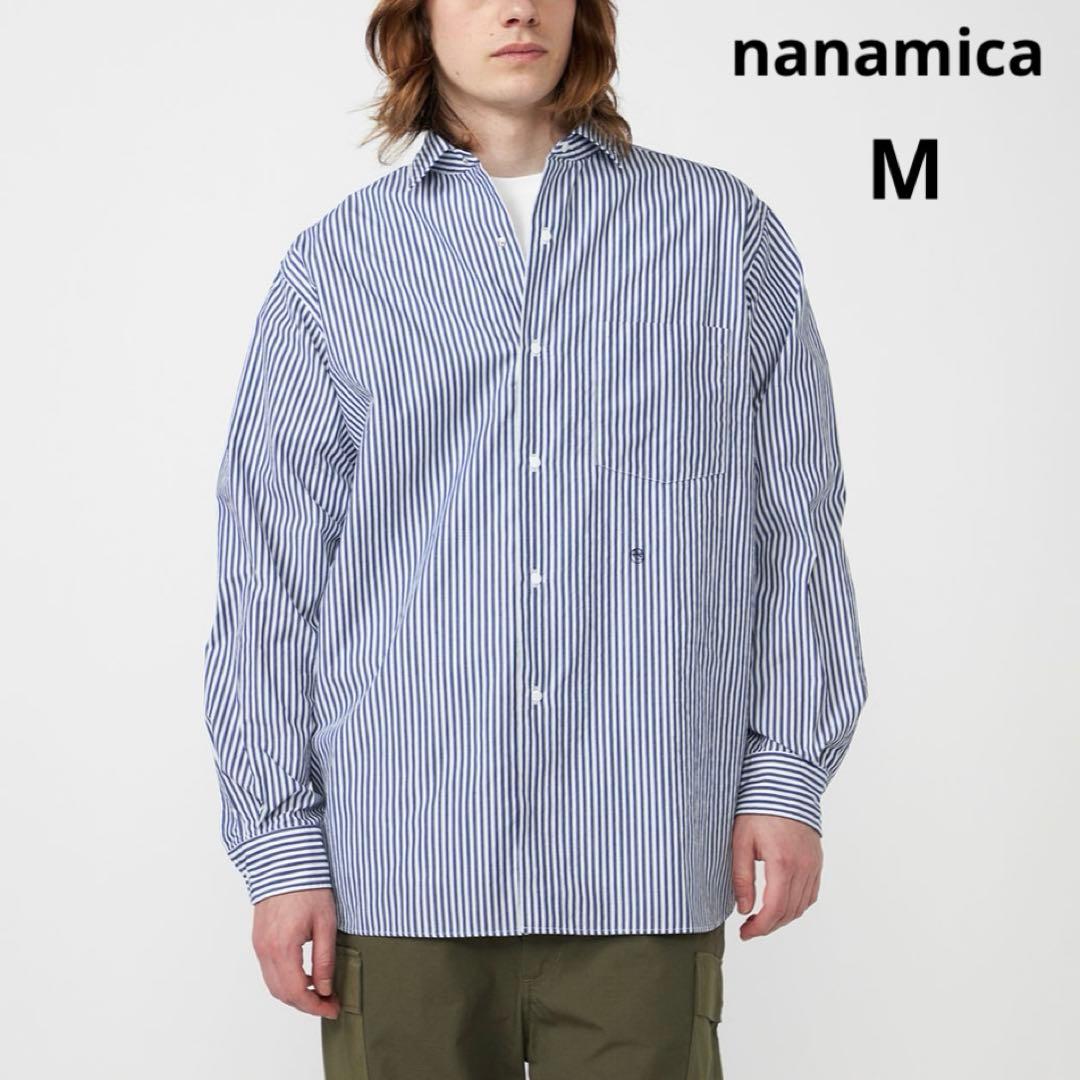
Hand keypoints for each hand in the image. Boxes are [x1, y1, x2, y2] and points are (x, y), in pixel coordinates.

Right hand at [251, 887, 340, 1017]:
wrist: (285, 863)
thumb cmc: (308, 887)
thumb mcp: (326, 923)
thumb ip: (324, 960)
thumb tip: (324, 988)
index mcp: (283, 947)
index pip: (296, 993)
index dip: (315, 1007)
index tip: (332, 1008)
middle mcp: (265, 950)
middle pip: (282, 994)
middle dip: (306, 1004)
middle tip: (328, 1002)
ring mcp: (259, 945)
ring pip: (273, 985)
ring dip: (294, 993)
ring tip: (319, 989)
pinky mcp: (258, 940)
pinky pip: (269, 971)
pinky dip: (285, 980)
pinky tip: (304, 974)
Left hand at [731, 814, 821, 939]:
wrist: (784, 786)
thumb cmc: (758, 810)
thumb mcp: (741, 841)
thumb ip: (742, 877)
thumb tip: (743, 909)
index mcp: (782, 863)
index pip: (774, 909)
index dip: (759, 928)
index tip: (745, 933)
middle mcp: (803, 867)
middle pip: (789, 912)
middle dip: (769, 926)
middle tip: (749, 928)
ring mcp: (813, 865)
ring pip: (802, 906)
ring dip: (783, 918)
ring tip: (762, 919)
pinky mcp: (817, 861)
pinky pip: (811, 894)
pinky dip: (797, 905)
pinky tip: (780, 904)